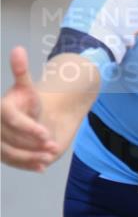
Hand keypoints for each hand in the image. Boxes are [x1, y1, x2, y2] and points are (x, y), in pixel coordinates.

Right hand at [1, 46, 58, 170]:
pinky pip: (12, 162)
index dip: (28, 128)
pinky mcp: (3, 154)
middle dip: (32, 144)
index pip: (11, 119)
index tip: (46, 134)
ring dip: (29, 157)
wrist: (29, 117)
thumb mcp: (28, 88)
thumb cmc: (28, 102)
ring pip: (9, 153)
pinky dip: (26, 166)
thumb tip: (18, 49)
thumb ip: (22, 72)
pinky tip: (41, 168)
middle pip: (10, 138)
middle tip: (53, 146)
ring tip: (48, 158)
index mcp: (1, 108)